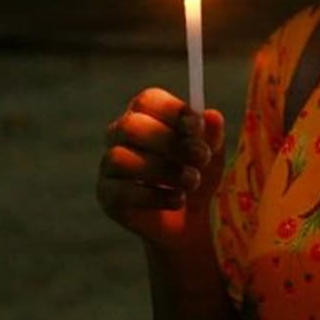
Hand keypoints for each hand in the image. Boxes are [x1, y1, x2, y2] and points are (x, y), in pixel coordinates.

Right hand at [96, 87, 224, 253]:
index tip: (198, 126)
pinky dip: (155, 196)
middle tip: (201, 157)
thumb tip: (211, 116)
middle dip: (169, 142)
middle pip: (131, 126)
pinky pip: (121, 191)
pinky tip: (178, 200)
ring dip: (163, 170)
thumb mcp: (211, 153)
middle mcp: (120, 135)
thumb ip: (211, 134)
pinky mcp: (107, 196)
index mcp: (145, 115)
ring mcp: (109, 165)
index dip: (172, 110)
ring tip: (191, 182)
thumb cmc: (197, 174)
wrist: (190, 219)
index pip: (147, 100)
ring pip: (121, 158)